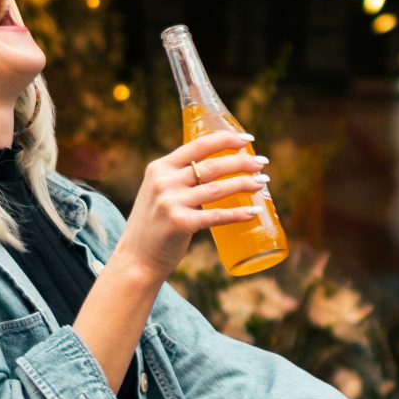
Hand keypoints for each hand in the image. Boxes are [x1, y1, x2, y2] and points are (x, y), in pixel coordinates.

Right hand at [112, 132, 269, 280]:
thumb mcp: (158, 192)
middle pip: (212, 165)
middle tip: (262, 164)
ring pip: (218, 188)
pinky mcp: (180, 223)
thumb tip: (217, 168)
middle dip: (242, 162)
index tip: (247, 139)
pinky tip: (254, 211)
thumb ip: (179, 178)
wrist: (136, 258)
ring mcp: (171, 202)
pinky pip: (217, 216)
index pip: (198, 144)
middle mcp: (164, 181)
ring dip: (244, 183)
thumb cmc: (155, 225)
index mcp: (159, 167)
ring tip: (262, 183)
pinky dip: (239, 214)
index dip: (226, 139)